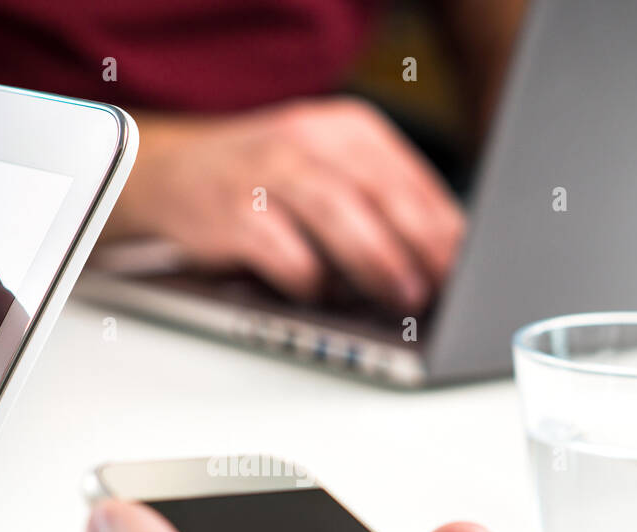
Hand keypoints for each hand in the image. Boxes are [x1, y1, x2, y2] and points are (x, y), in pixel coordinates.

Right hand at [104, 97, 465, 310]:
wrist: (171, 172)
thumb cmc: (266, 184)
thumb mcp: (329, 173)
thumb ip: (380, 206)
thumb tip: (440, 262)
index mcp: (349, 129)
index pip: (412, 180)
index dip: (444, 229)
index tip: (466, 270)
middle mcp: (311, 140)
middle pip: (382, 192)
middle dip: (421, 246)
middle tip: (442, 288)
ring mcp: (269, 171)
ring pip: (339, 215)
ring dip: (378, 261)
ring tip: (402, 297)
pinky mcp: (232, 211)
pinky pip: (283, 251)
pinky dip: (309, 280)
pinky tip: (322, 295)